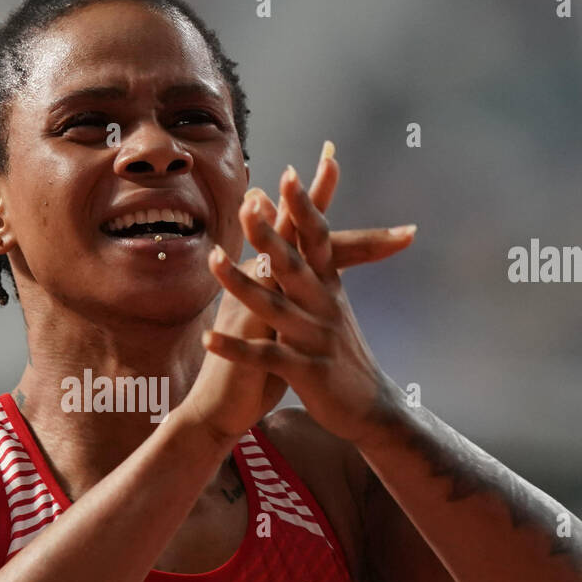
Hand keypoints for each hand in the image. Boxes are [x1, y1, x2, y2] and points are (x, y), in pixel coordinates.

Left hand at [202, 152, 410, 448]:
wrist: (373, 408)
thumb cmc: (344, 353)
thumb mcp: (333, 306)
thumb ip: (315, 270)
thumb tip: (304, 231)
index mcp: (331, 288)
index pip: (319, 239)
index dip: (305, 207)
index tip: (290, 173)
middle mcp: (325, 307)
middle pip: (294, 265)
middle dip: (270, 234)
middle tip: (247, 204)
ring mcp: (315, 339)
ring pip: (273, 306)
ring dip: (241, 282)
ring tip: (213, 259)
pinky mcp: (306, 372)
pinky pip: (264, 358)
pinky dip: (235, 348)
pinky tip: (208, 338)